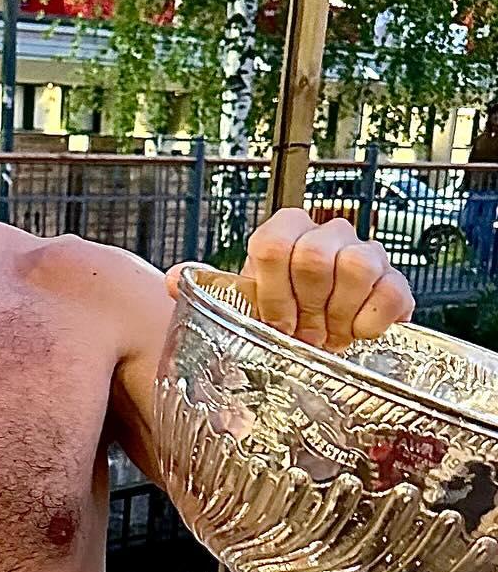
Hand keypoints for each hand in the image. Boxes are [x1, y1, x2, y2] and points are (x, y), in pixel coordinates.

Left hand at [167, 207, 413, 350]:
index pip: (273, 242)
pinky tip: (355, 335)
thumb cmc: (277, 316)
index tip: (273, 321)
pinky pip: (391, 292)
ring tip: (326, 335)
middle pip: (314, 255)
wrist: (318, 338)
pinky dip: (370, 322)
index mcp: (284, 233)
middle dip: (305, 307)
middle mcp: (326, 234)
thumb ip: (210, 289)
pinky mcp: (395, 281)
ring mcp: (366, 253)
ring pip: (357, 266)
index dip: (271, 290)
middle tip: (300, 333)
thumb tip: (176, 279)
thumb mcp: (239, 304)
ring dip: (337, 313)